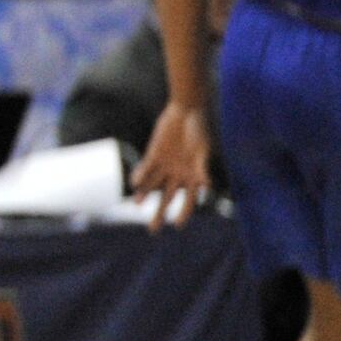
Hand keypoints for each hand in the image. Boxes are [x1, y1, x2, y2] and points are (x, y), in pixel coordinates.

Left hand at [132, 103, 211, 223]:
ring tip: (137, 205)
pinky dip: (140, 175)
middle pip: (167, 199)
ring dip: (145, 195)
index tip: (177, 225)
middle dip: (160, 214)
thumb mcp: (203, 150)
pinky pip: (146, 168)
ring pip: (153, 186)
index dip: (183, 213)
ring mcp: (165, 165)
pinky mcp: (154, 154)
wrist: (186, 110)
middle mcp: (178, 175)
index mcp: (193, 177)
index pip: (189, 201)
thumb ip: (202, 168)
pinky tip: (134, 183)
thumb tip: (206, 185)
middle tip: (152, 230)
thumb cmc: (199, 130)